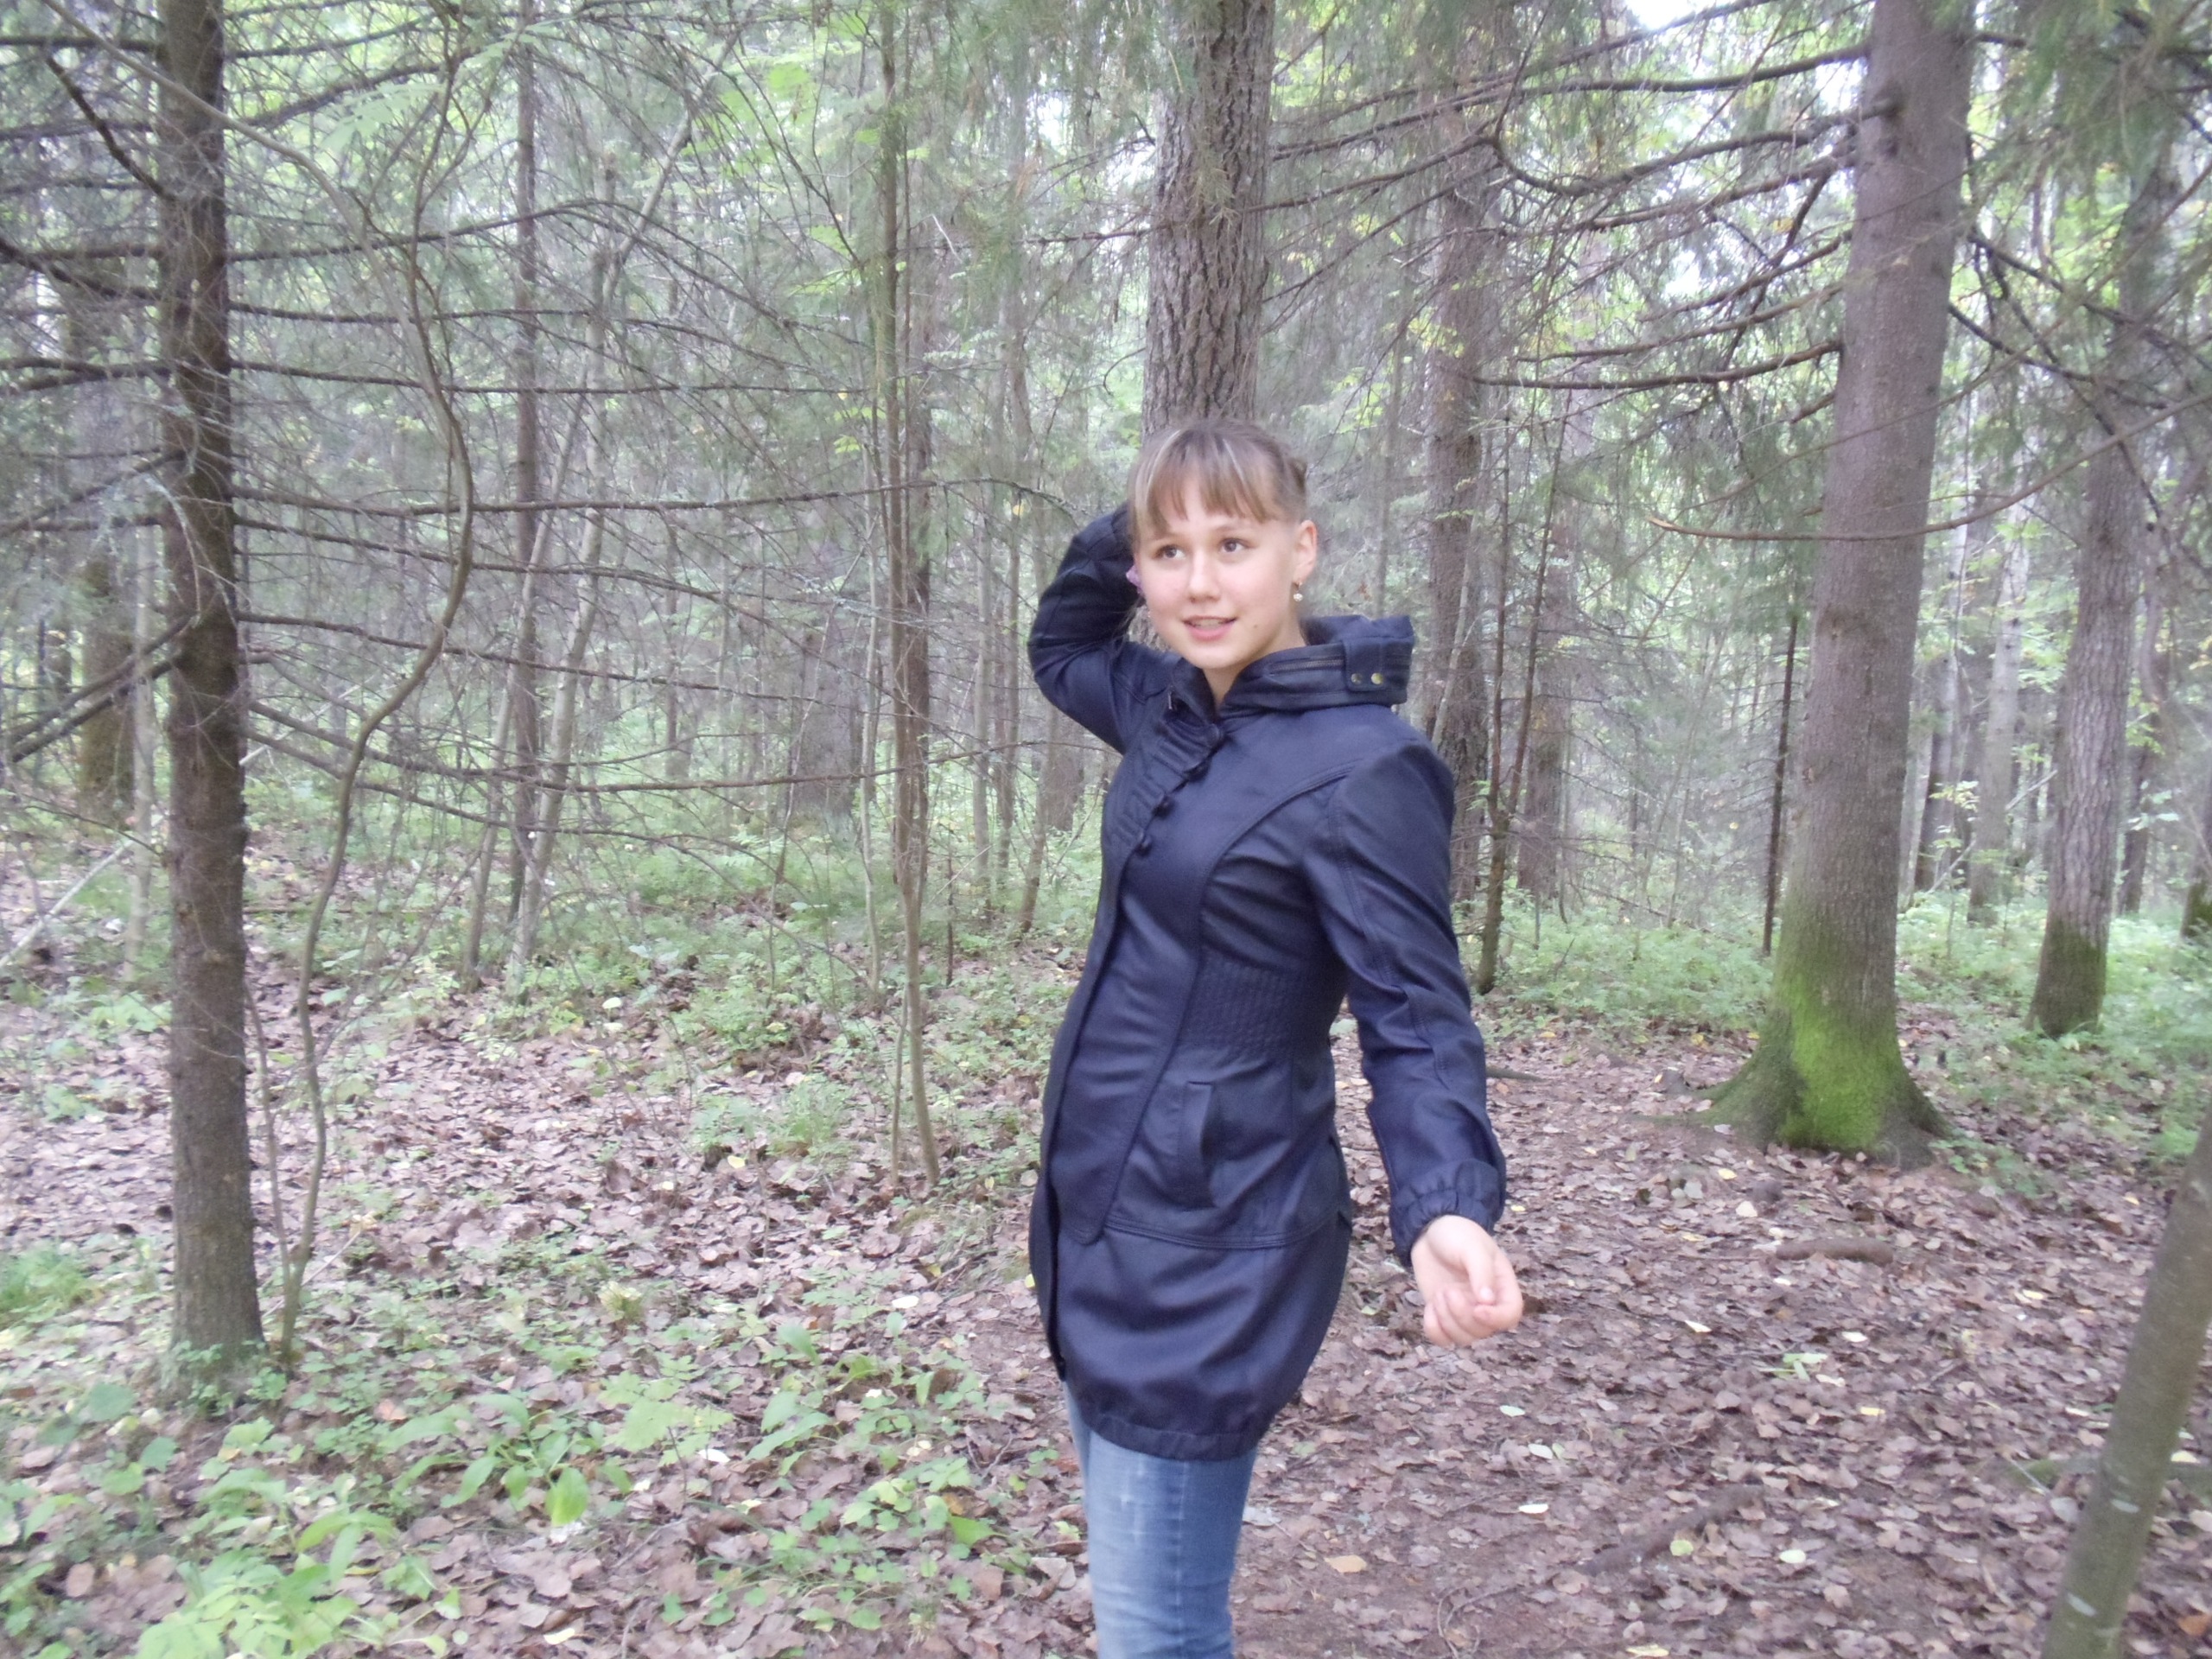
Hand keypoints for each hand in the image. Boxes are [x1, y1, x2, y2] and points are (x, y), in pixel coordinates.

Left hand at [1409, 1216, 1522, 1347]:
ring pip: (1463, 1338)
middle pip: (1483, 1331)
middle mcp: (1487, 1304)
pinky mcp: (1444, 1315)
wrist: (1429, 1232)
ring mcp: (1465, 1311)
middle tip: (1448, 1290)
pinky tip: (1430, 1306)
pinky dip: (1434, 1328)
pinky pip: (1442, 1338)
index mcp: (1502, 1286)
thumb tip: (1487, 1301)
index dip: (1496, 1319)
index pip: (1510, 1315)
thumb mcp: (1472, 1247)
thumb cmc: (1457, 1235)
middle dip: (1462, 1315)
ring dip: (1447, 1320)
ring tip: (1440, 1294)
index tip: (1477, 1308)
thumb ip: (1482, 1272)